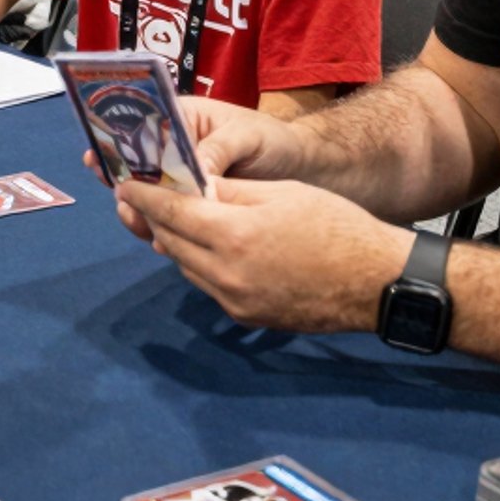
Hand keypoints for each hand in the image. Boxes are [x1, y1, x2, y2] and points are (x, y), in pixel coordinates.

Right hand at [87, 94, 309, 238]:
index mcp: (181, 119)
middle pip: (139, 169)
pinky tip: (161, 242)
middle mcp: (174, 150)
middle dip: (126, 186)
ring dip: (141, 212)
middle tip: (122, 203)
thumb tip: (194, 175)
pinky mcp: (195, 208)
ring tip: (138, 224)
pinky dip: (164, 230)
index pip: (143, 129)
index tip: (101, 162)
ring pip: (151, 198)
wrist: (303, 168)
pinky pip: (172, 219)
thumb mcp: (246, 136)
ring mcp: (182, 181)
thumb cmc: (273, 139)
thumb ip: (217, 151)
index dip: (119, 146)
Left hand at [116, 174, 410, 330]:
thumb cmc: (334, 225)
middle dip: (155, 218)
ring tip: (175, 218)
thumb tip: (193, 186)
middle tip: (142, 197)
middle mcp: (225, 274)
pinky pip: (209, 286)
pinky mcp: (245, 317)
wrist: (374, 282)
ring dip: (178, 242)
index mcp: (233, 235)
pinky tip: (210, 247)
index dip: (144, 196)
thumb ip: (230, 191)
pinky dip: (201, 264)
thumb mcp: (280, 193)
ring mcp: (234, 301)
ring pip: (187, 266)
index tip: (125, 183)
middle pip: (172, 241)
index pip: (172, 212)